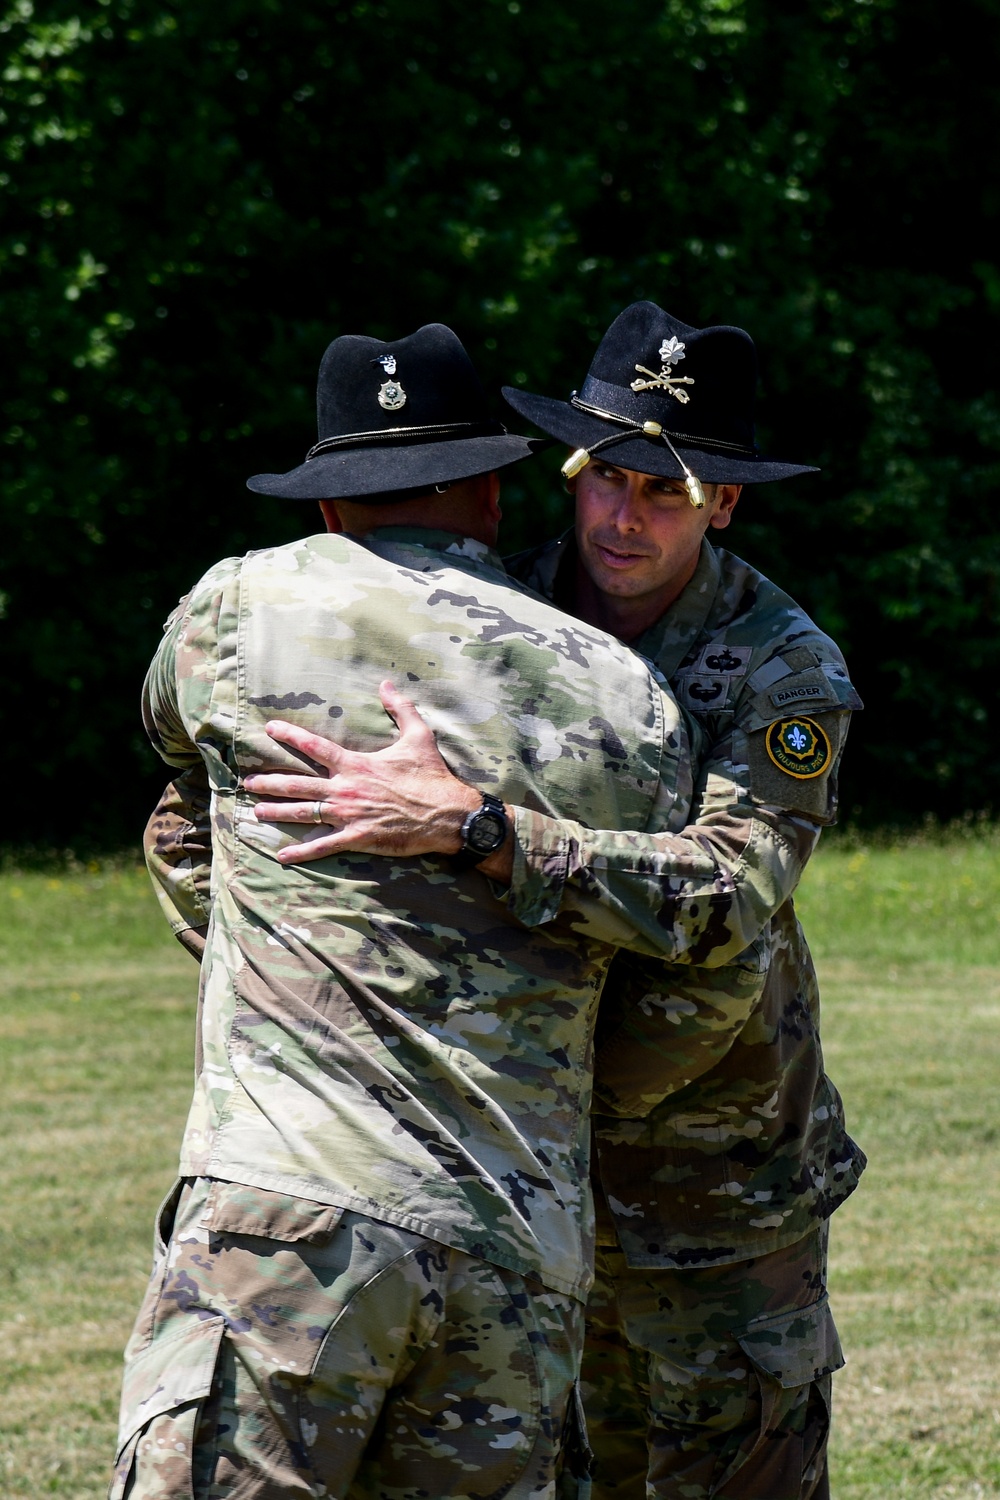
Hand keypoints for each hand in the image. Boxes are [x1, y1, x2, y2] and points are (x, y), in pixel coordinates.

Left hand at [243, 680, 507, 871]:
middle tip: (248, 782)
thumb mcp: (418, 736)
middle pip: (299, 783)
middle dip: (271, 782)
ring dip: (278, 812)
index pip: (315, 746)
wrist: (447, 814)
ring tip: (255, 812)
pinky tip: (282, 855)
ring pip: (304, 813)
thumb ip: (400, 708)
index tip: (269, 729)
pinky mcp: (358, 838)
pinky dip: (302, 851)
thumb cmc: (432, 776)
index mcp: (356, 763)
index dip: (290, 736)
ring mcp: (349, 815)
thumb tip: (387, 684)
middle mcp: (346, 788)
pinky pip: (324, 845)